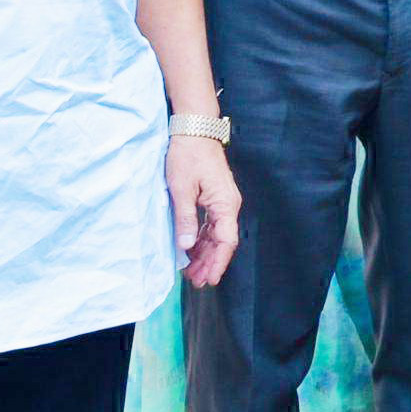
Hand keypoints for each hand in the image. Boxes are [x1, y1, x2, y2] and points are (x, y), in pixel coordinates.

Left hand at [169, 135, 241, 286]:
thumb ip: (185, 219)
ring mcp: (222, 201)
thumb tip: (186, 246)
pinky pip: (211, 224)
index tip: (208, 280)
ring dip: (205, 253)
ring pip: (216, 235)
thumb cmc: (188, 156)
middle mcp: (228, 205)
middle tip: (196, 281)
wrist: (194, 129)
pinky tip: (191, 249)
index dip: (217, 263)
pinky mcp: (214, 197)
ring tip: (191, 271)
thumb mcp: (182, 188)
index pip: (226, 241)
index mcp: (225, 204)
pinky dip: (201, 239)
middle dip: (210, 262)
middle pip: (223, 241)